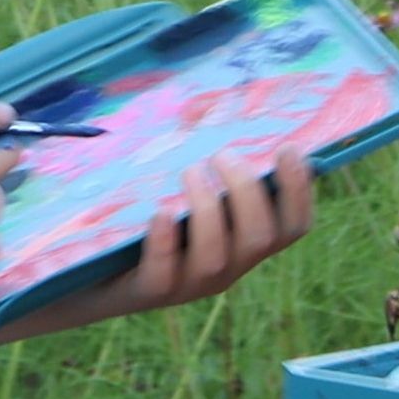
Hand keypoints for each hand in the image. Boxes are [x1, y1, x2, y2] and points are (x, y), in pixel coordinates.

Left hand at [105, 148, 319, 311]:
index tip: (287, 149)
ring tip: (189, 171)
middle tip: (221, 156)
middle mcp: (228, 268)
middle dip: (246, 191)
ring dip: (207, 207)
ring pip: (216, 255)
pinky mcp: (151, 291)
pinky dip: (165, 241)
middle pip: (261, 238)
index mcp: (246, 243)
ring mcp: (190, 284)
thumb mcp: (190, 194)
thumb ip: (214, 168)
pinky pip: (164, 273)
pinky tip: (160, 212)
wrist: (99, 274)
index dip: (299, 190)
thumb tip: (223, 108)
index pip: (293, 227)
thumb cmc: (154, 219)